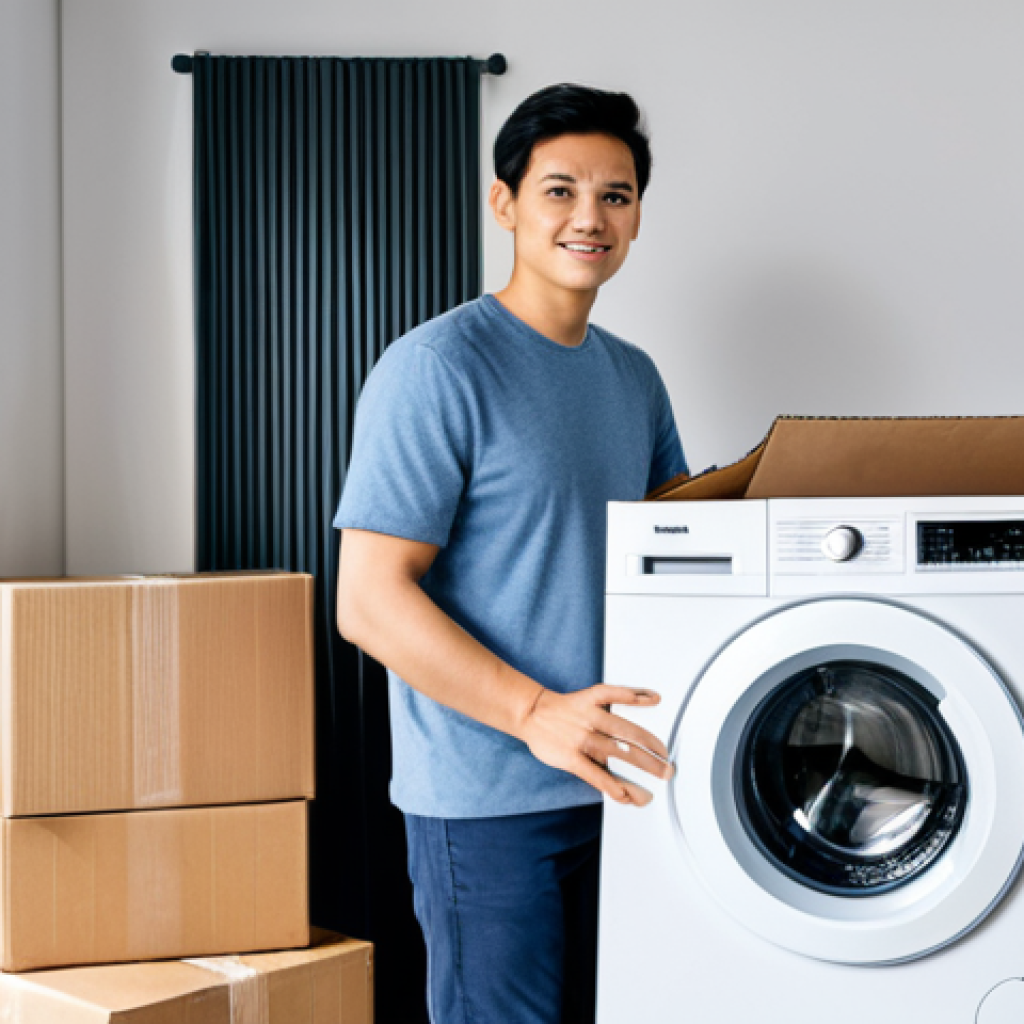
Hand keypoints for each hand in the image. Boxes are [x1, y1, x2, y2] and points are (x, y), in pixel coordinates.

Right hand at [516, 684, 673, 806]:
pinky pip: (594, 773)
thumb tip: (648, 698)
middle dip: (650, 755)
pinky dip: (610, 785)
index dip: (647, 724)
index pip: (626, 708)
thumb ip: (618, 698)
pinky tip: (624, 795)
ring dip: (634, 774)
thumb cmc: (565, 708)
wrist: (531, 713)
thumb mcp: (591, 695)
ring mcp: (581, 738)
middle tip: (667, 770)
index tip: (664, 744)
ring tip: (651, 791)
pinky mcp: (570, 757)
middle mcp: (591, 719)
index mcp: (596, 702)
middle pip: (627, 736)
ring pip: (614, 755)